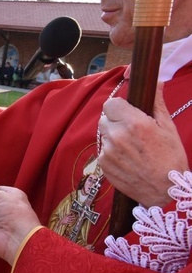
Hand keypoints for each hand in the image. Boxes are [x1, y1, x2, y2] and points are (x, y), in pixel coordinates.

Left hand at [99, 82, 188, 206]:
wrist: (165, 190)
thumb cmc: (170, 158)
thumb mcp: (168, 127)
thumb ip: (157, 103)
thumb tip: (157, 82)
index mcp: (134, 123)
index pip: (111, 103)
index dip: (119, 107)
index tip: (127, 112)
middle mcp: (117, 136)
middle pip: (105, 118)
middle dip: (115, 121)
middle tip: (132, 131)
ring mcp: (107, 151)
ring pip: (103, 135)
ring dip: (113, 137)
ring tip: (132, 147)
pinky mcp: (103, 164)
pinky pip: (102, 150)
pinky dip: (111, 152)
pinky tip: (127, 159)